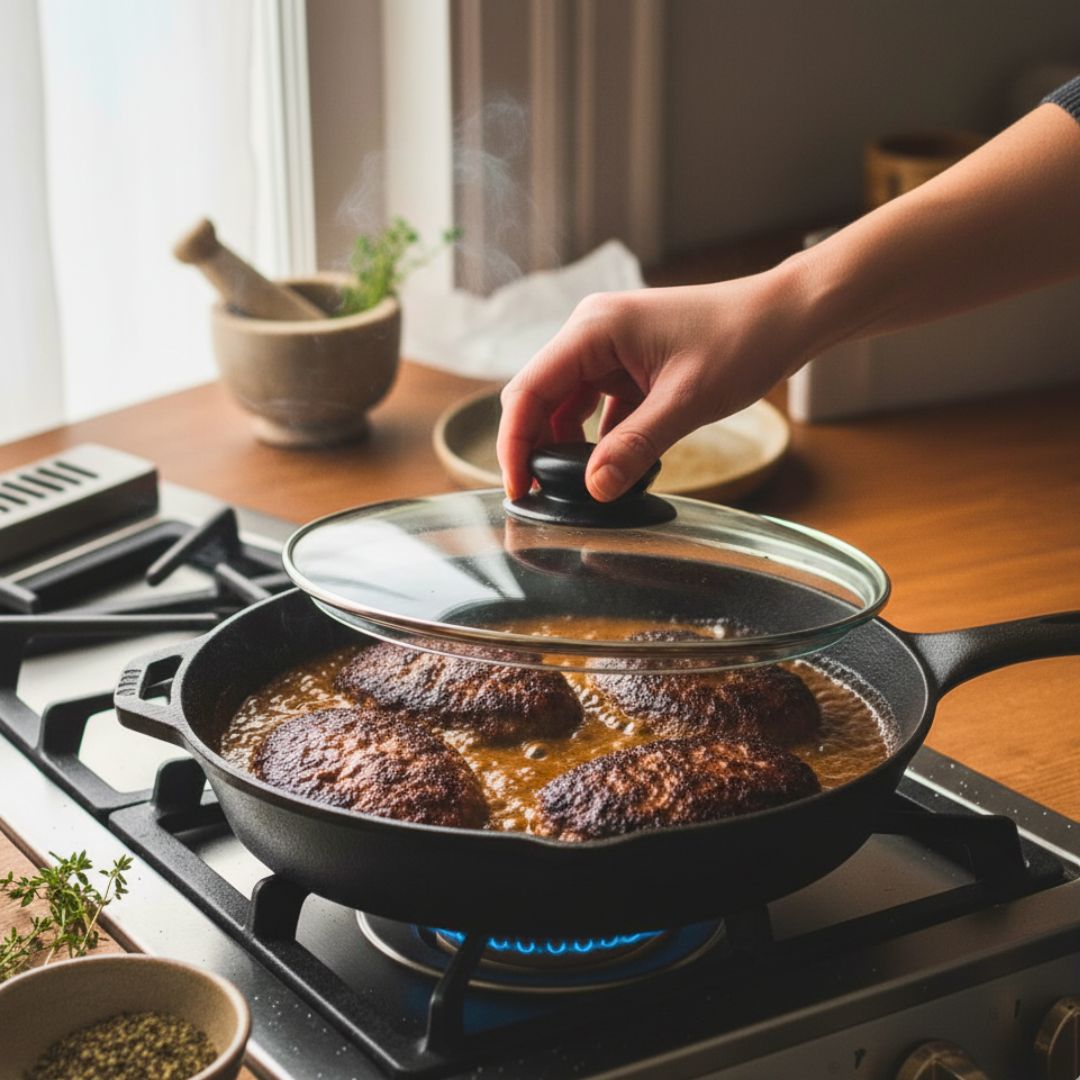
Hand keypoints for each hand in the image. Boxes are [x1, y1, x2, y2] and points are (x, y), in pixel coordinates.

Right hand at [497, 261, 819, 501]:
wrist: (785, 318)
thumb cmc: (742, 342)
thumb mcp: (687, 402)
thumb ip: (636, 446)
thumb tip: (594, 490)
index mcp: (593, 328)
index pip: (529, 390)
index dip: (515, 443)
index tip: (519, 489)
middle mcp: (591, 333)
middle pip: (539, 397)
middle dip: (534, 448)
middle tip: (541, 497)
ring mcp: (608, 349)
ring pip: (564, 405)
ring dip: (566, 446)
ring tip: (576, 489)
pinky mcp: (628, 365)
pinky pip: (595, 408)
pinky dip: (598, 440)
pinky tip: (612, 469)